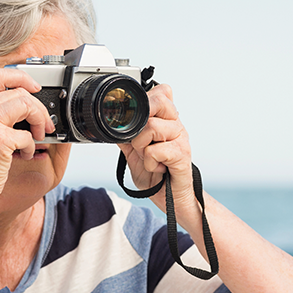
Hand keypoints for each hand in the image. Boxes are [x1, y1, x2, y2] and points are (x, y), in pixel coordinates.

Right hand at [0, 68, 54, 197]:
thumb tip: (30, 102)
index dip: (22, 77)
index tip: (36, 87)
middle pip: (20, 92)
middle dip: (39, 108)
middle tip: (45, 125)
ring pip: (26, 105)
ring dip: (40, 121)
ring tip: (39, 136)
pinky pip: (27, 135)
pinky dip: (32, 147)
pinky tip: (25, 155)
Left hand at [118, 83, 195, 211]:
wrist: (171, 200)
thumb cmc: (156, 175)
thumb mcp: (134, 152)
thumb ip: (126, 135)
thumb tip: (111, 122)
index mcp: (167, 120)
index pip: (161, 92)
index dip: (146, 99)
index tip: (136, 119)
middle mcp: (176, 125)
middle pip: (158, 101)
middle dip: (140, 121)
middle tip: (140, 142)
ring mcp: (181, 139)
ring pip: (152, 127)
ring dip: (141, 146)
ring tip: (147, 158)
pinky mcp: (182, 155)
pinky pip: (156, 150)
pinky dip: (149, 162)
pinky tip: (156, 168)